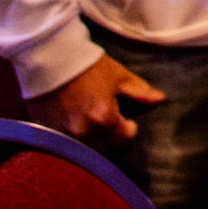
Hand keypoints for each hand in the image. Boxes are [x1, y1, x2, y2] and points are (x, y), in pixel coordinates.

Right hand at [26, 54, 162, 142]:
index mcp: (103, 119)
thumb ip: (140, 92)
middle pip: (106, 148)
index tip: (127, 119)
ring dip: (94, 140)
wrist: (50, 59)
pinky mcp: (48, 134)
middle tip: (110, 119)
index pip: (125, 138)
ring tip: (92, 120)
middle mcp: (83, 133)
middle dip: (112, 136)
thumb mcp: (119, 77)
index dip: (129, 128)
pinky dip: (74, 138)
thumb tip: (159, 100)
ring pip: (86, 149)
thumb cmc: (88, 66)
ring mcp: (62, 136)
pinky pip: (67, 144)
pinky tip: (75, 121)